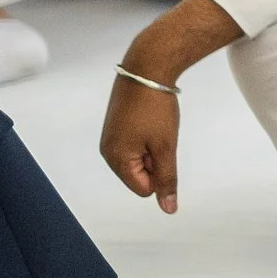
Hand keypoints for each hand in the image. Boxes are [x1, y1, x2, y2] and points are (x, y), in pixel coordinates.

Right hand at [99, 0, 247, 211]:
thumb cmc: (155, 108)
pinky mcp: (117, 127)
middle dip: (155, 161)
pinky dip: (149, 137)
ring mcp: (111, 138)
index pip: (143, 189)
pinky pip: (137, 145)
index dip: (160, 172)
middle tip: (158, 135)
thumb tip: (168, 209)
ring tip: (154, 126)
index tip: (161, 147)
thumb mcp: (165, 147)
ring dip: (153, 148)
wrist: (146, 68)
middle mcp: (108, 151)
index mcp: (115, 159)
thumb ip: (167, 180)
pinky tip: (151, 120)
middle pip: (141, 176)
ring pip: (141, 160)